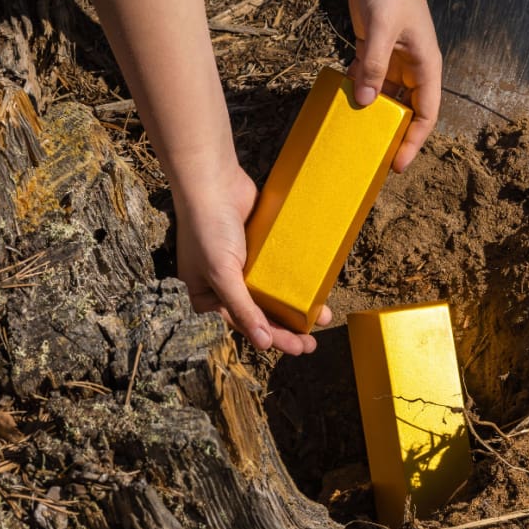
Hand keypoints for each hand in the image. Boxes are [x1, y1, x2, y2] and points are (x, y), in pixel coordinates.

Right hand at [175, 165, 330, 355]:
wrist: (213, 180)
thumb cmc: (207, 228)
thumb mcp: (223, 274)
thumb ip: (243, 309)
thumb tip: (264, 344)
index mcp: (208, 297)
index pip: (244, 325)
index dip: (272, 338)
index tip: (299, 348)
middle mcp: (224, 285)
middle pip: (261, 313)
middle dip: (287, 329)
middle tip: (312, 342)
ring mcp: (242, 266)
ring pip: (272, 293)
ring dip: (295, 306)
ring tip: (320, 317)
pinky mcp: (258, 248)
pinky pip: (279, 270)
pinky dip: (295, 280)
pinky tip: (313, 289)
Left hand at [347, 0, 441, 171]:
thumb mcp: (381, 27)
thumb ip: (373, 63)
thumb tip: (364, 101)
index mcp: (425, 64)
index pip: (426, 114)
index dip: (414, 141)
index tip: (398, 164)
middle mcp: (412, 67)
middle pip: (406, 111)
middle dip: (392, 134)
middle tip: (373, 159)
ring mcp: (391, 58)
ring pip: (384, 97)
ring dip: (372, 115)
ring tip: (355, 138)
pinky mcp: (372, 48)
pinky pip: (366, 78)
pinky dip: (356, 90)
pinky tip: (342, 103)